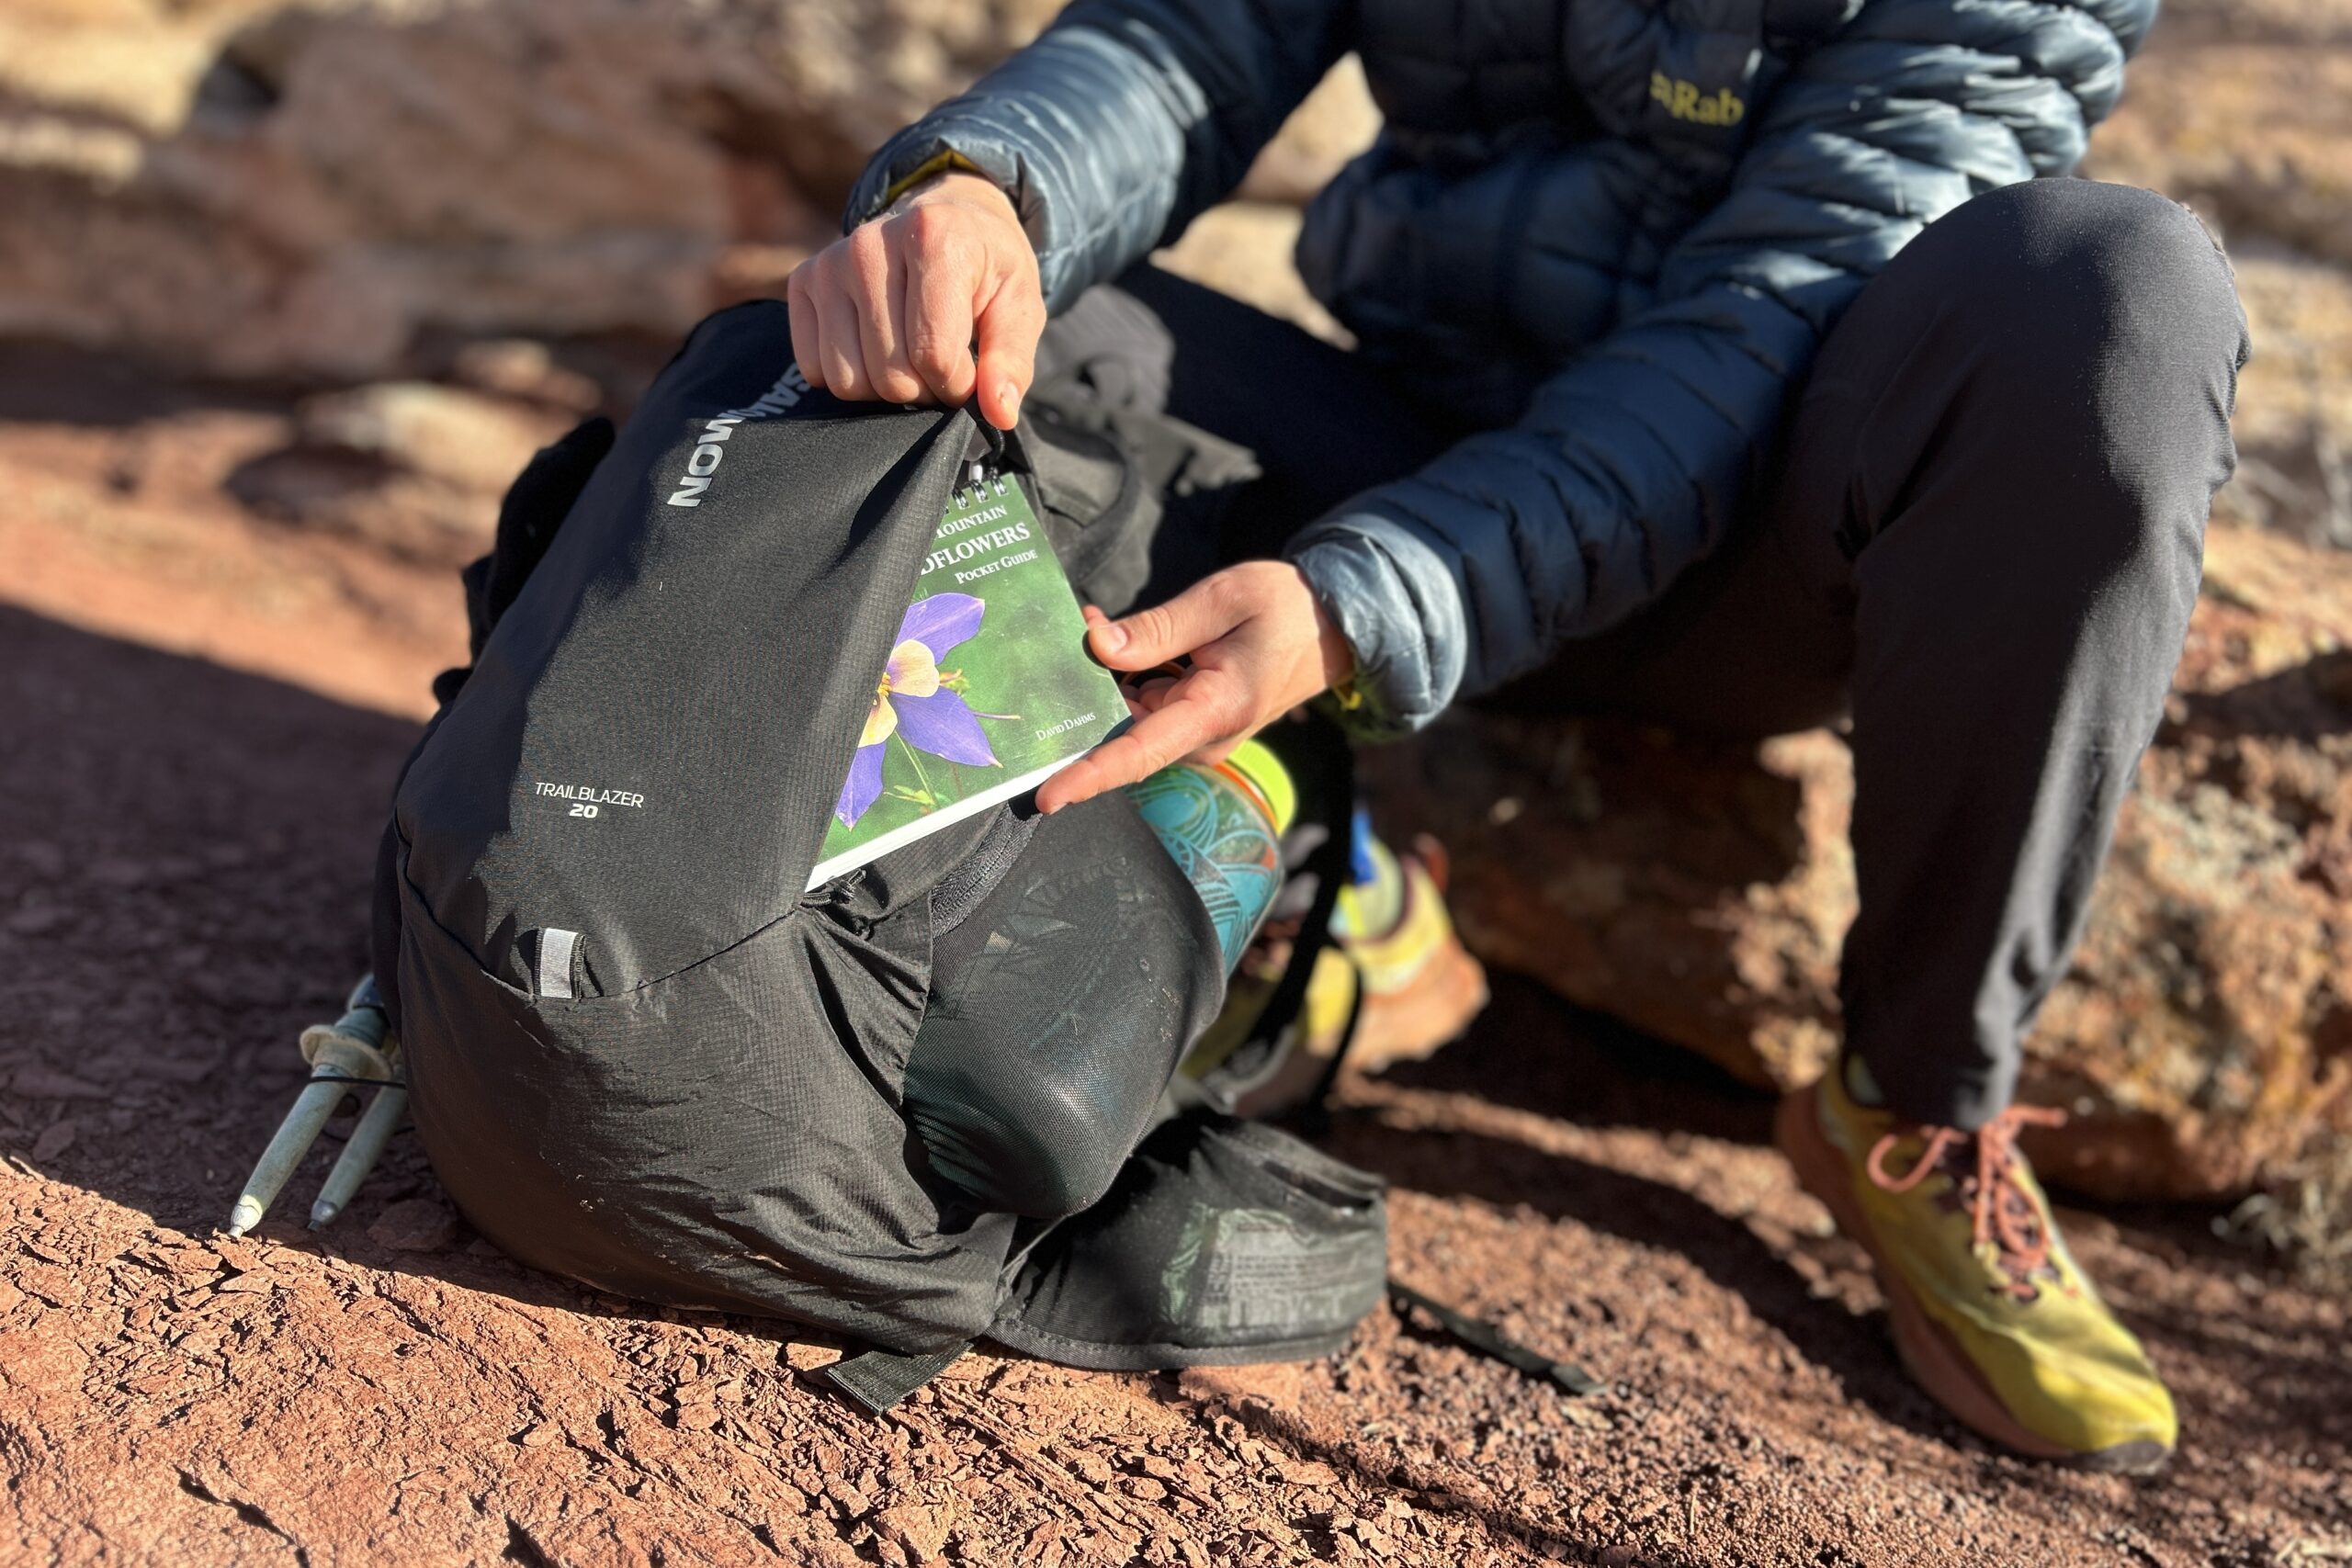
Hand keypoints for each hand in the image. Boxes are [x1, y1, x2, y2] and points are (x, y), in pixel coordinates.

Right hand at [786, 171, 1043, 428]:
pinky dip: (850, 375)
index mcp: (933, 238)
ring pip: (849, 380)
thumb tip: (999, 414)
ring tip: (909, 355)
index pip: (934, 355)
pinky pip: (815, 369)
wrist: (947, 217)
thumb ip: (1011, 362)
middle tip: (940, 363)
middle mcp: (871, 245)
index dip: (957, 385)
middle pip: (891, 374)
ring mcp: (830, 263)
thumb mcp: (1020, 307)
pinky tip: (875, 347)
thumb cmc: (986, 268)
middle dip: (923, 388)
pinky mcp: (803, 281)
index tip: (970, 372)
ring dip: (885, 388)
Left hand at [1036, 562, 1354, 812]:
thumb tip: (1097, 647)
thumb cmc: (1287, 608)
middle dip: (1086, 693)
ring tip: (1095, 623)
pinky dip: (1128, 675)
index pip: (1140, 753)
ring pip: (1131, 716)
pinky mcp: (1197, 719)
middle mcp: (1204, 735)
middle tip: (1073, 630)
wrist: (1335, 625)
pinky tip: (1118, 638)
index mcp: (1214, 711)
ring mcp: (1200, 731)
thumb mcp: (1223, 601)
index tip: (1047, 796)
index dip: (1090, 775)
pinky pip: (1147, 705)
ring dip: (1106, 678)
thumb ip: (1157, 628)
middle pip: (1124, 732)